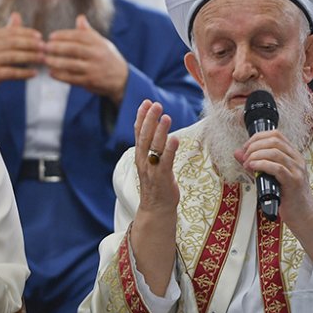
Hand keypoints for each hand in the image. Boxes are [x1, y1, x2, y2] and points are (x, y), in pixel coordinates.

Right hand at [0, 13, 43, 94]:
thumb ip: (7, 30)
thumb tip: (17, 14)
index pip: (13, 32)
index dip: (28, 33)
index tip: (40, 37)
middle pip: (15, 43)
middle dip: (32, 44)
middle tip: (45, 47)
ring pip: (15, 57)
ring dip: (31, 57)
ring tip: (43, 58)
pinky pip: (12, 73)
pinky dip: (24, 73)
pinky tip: (34, 73)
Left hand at [47, 15, 128, 103]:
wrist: (121, 78)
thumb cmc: (107, 56)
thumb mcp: (101, 42)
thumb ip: (88, 32)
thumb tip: (80, 17)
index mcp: (98, 42)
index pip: (79, 36)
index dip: (64, 36)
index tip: (51, 36)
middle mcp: (96, 55)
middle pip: (74, 49)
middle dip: (57, 48)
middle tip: (44, 47)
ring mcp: (93, 69)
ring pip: (71, 65)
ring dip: (56, 62)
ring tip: (44, 59)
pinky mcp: (90, 81)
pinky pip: (72, 78)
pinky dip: (61, 76)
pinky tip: (51, 73)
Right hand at [130, 100, 179, 295]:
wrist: (157, 210)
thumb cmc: (157, 185)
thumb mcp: (152, 163)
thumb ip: (152, 147)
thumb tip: (156, 128)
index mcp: (140, 157)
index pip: (138, 133)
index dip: (141, 117)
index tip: (146, 102)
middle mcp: (143, 162)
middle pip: (144, 137)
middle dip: (149, 120)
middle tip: (155, 105)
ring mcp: (152, 171)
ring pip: (153, 148)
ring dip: (159, 132)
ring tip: (166, 116)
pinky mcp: (163, 180)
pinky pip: (165, 163)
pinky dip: (169, 150)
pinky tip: (175, 138)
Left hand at [235, 130, 312, 258]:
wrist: (305, 216)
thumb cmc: (288, 198)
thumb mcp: (269, 177)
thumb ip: (255, 163)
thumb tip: (238, 153)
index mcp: (293, 155)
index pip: (276, 134)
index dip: (257, 137)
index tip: (246, 147)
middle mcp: (297, 160)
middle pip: (274, 140)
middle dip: (254, 145)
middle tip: (244, 157)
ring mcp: (297, 170)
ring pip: (275, 152)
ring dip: (256, 155)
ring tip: (247, 164)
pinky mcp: (294, 182)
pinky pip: (276, 168)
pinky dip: (261, 165)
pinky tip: (252, 168)